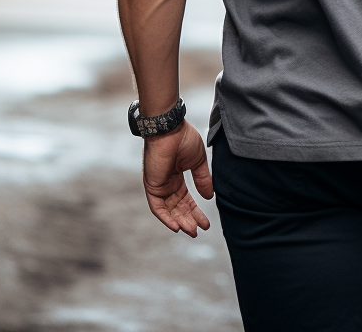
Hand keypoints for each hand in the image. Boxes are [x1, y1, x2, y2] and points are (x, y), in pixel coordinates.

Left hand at [142, 120, 213, 235]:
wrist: (170, 129)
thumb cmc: (183, 138)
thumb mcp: (198, 161)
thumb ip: (203, 179)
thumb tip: (210, 196)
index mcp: (177, 176)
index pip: (186, 200)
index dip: (196, 211)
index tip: (206, 222)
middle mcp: (167, 183)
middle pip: (178, 208)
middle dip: (189, 219)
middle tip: (199, 230)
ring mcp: (159, 185)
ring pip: (169, 210)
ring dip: (180, 221)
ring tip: (192, 231)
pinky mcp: (152, 186)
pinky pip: (157, 207)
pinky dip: (166, 218)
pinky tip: (177, 227)